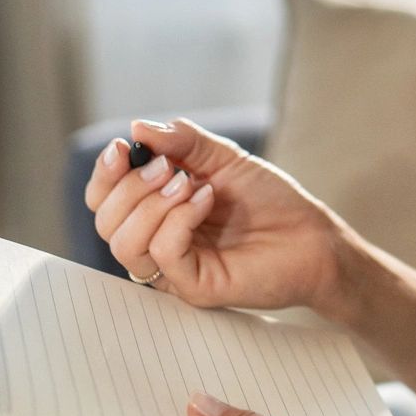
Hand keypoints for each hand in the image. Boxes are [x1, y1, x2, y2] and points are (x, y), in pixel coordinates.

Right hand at [83, 118, 355, 315]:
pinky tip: (206, 201)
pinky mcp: (193, 286)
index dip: (104, 175)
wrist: (312, 235)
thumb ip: (182, 142)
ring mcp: (172, 268)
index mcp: (155, 211)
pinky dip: (178, 220)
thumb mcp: (223, 158)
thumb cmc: (270, 201)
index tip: (123, 148)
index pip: (103, 200)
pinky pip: (161, 254)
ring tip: (190, 185)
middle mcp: (156, 240)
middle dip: (130, 186)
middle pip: (105, 221)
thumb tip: (139, 128)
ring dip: (151, 204)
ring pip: (123, 242)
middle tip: (168, 167)